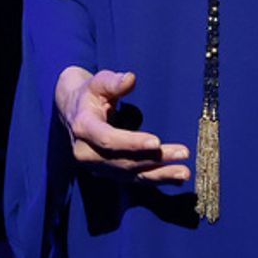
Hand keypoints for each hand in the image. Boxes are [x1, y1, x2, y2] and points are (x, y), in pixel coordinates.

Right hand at [54, 67, 190, 185]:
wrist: (73, 111)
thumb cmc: (90, 93)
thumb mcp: (98, 82)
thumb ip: (113, 82)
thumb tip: (130, 79)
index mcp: (82, 127)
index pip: (107, 139)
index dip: (132, 143)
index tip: (156, 142)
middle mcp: (86, 152)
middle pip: (123, 160)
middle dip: (154, 159)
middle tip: (182, 153)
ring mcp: (96, 166)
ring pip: (130, 174)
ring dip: (159, 174)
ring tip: (184, 173)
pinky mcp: (107, 172)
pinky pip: (133, 178)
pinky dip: (156, 179)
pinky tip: (176, 178)